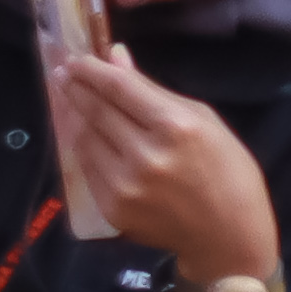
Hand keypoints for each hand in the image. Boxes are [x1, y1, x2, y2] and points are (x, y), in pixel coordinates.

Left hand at [39, 40, 278, 288]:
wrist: (227, 234)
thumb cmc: (227, 171)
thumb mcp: (204, 120)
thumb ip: (154, 90)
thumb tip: (116, 57)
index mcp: (176, 127)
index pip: (120, 89)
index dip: (92, 71)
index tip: (75, 59)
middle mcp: (145, 156)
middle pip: (97, 111)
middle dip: (76, 88)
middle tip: (63, 72)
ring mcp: (125, 185)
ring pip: (85, 138)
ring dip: (74, 115)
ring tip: (69, 97)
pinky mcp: (111, 207)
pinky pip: (87, 166)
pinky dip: (83, 145)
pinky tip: (81, 131)